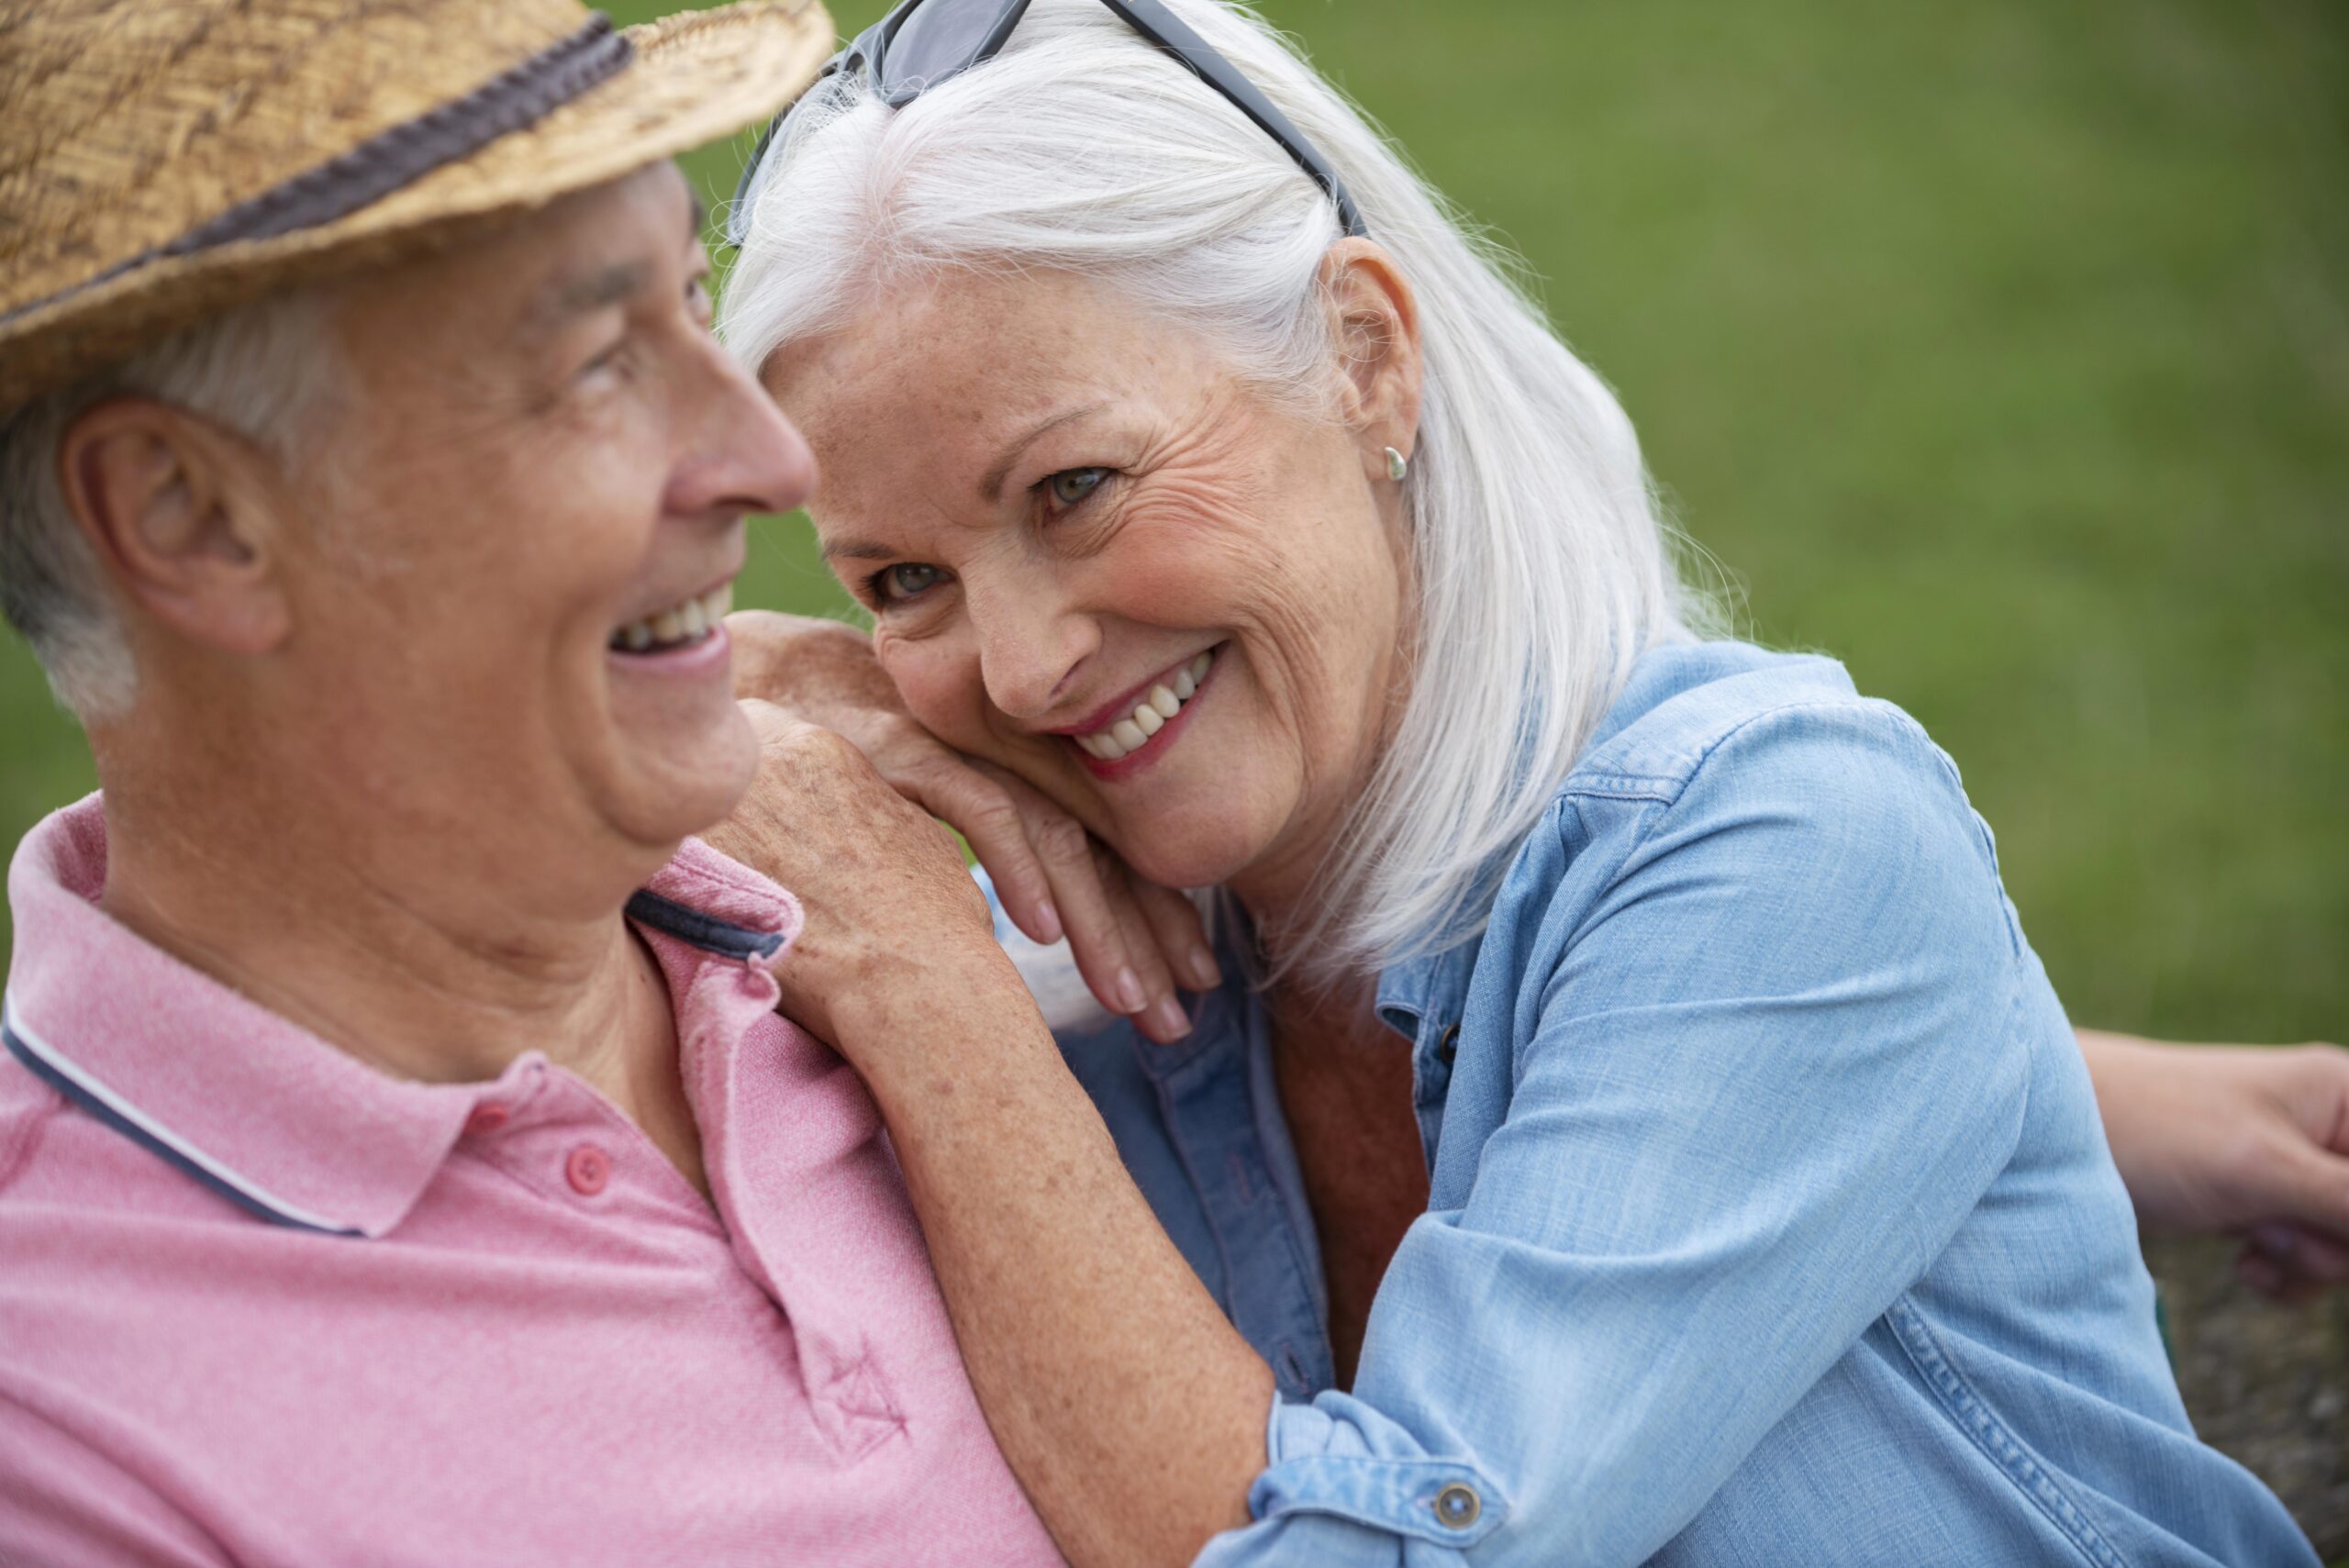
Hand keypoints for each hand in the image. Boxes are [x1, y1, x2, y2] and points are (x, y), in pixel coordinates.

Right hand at [725, 610, 1215, 1042]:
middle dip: (1145, 937)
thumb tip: (994, 949)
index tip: (1186, 993)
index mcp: (1016, 775)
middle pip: (1099, 850)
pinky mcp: (903, 746)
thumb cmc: (828, 777)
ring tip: (1128, 998)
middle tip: (1179, 1019)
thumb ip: (959, 878)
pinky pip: (978, 805)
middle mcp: (1002, 757)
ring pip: (1056, 835)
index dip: (1152, 922)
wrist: (743, 684)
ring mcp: (958, 747)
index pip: (1107, 853)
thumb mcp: (910, 833)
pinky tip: (1038, 931)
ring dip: (1095, 921)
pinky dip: (1015, 865)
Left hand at [2080, 1029, 2348, 1302]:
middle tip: (2280, 1231)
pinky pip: (2305, 1255)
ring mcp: (2289, 1163)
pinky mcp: (2253, 1198)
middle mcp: (2326, 1123)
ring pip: (2344, 1244)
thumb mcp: (2272, 1173)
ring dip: (2309, 1262)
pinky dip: (2283, 1271)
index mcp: (2347, 1094)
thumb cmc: (2154, 1131)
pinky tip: (2244, 1267)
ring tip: (2251, 1244)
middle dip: (2338, 1245)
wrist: (2046, 1137)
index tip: (2304, 1223)